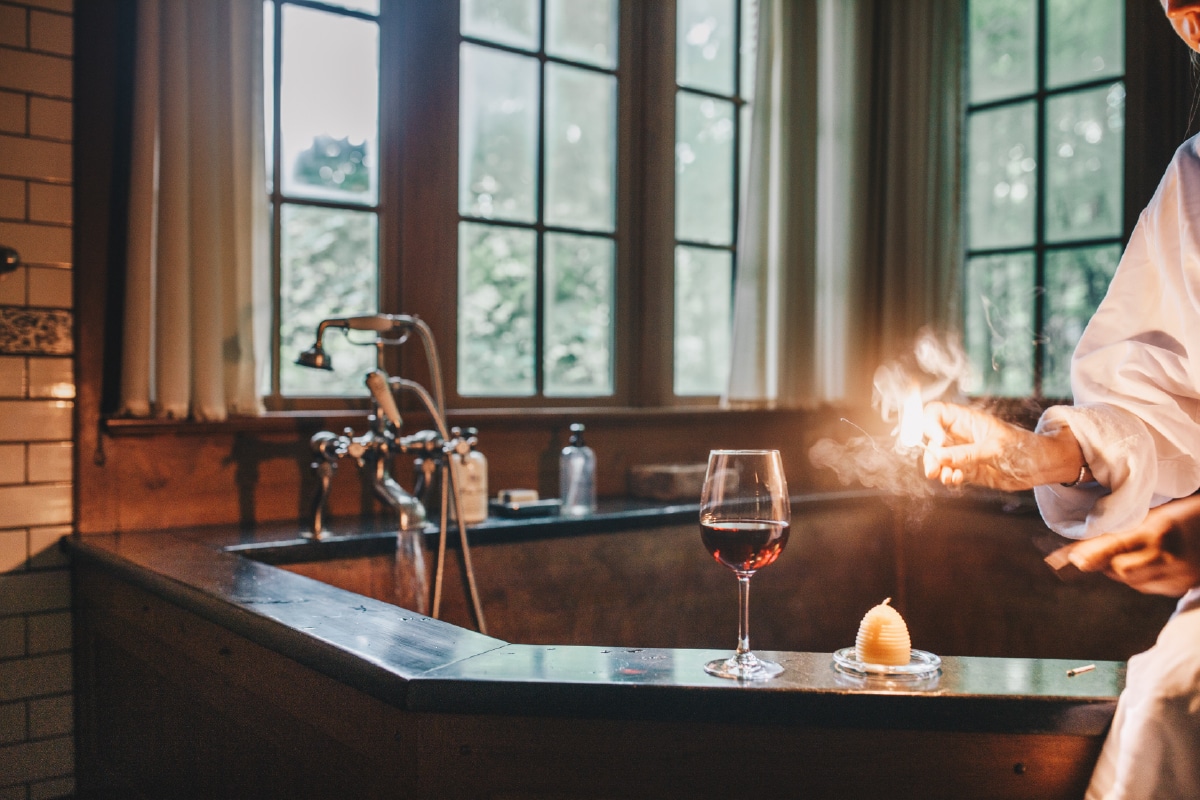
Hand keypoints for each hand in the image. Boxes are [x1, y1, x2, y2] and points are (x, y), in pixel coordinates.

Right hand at [921, 402, 1069, 490]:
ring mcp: (963, 453)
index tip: (936, 441)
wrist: (1040, 467)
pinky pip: (949, 472)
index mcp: (967, 420)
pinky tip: (957, 480)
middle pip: (931, 439)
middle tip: (933, 469)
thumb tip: (939, 456)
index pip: (936, 413)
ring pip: (937, 458)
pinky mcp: (967, 469)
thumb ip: (966, 453)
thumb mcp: (995, 449)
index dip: (929, 424)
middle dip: (929, 454)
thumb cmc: (1022, 448)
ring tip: (947, 477)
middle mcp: (961, 435)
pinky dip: (949, 478)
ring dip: (937, 469)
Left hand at [1066, 495, 1199, 596]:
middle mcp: (1168, 556)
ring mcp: (1178, 575)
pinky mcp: (1182, 587)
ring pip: (1132, 582)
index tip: (1073, 558)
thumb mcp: (1152, 515)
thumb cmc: (1181, 515)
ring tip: (1128, 554)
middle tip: (1098, 553)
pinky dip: (1139, 578)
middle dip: (1106, 563)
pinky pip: (1148, 587)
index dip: (1092, 555)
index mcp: (1158, 531)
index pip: (1117, 547)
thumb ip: (1121, 530)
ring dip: (1120, 571)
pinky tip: (1146, 563)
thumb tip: (1080, 549)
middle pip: (1121, 571)